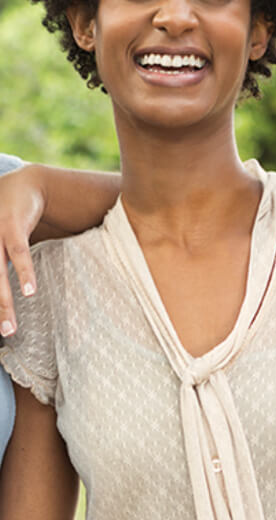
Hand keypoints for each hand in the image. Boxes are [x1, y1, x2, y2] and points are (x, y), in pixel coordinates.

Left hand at [0, 166, 45, 335]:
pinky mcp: (11, 225)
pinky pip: (18, 253)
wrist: (23, 184)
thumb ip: (5, 266)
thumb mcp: (2, 245)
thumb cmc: (11, 219)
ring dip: (3, 303)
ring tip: (10, 328)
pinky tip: (29, 291)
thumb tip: (11, 292)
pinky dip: (24, 272)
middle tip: (4, 334)